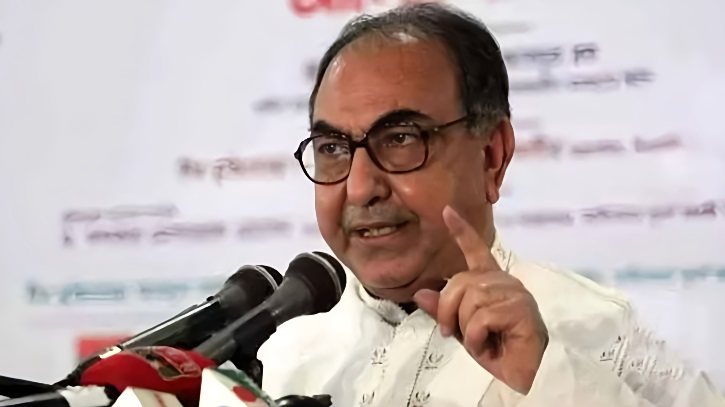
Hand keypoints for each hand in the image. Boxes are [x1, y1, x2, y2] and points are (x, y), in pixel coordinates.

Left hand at [414, 206, 548, 394]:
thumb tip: (421, 293)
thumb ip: (444, 311)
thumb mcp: (463, 331)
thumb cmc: (498, 352)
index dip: (461, 231)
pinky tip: (489, 346)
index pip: (476, 252)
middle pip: (460, 281)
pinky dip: (476, 338)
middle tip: (451, 333)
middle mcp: (505, 282)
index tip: (447, 211)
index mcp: (491, 283)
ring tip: (480, 341)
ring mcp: (516, 294)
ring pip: (470, 299)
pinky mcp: (521, 309)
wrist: (524, 376)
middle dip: (447, 310)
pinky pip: (481, 317)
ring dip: (465, 327)